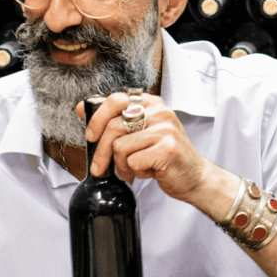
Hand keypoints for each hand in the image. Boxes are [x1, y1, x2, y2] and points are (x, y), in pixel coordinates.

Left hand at [77, 91, 206, 203]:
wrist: (195, 177)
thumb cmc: (164, 156)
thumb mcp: (140, 134)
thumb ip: (115, 120)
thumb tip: (82, 108)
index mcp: (151, 104)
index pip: (115, 100)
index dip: (97, 118)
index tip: (90, 136)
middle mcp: (159, 112)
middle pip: (113, 126)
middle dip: (101, 152)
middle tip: (99, 168)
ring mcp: (164, 129)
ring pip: (120, 147)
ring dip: (122, 165)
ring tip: (134, 169)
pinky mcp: (167, 149)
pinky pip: (133, 161)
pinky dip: (136, 172)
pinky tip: (148, 172)